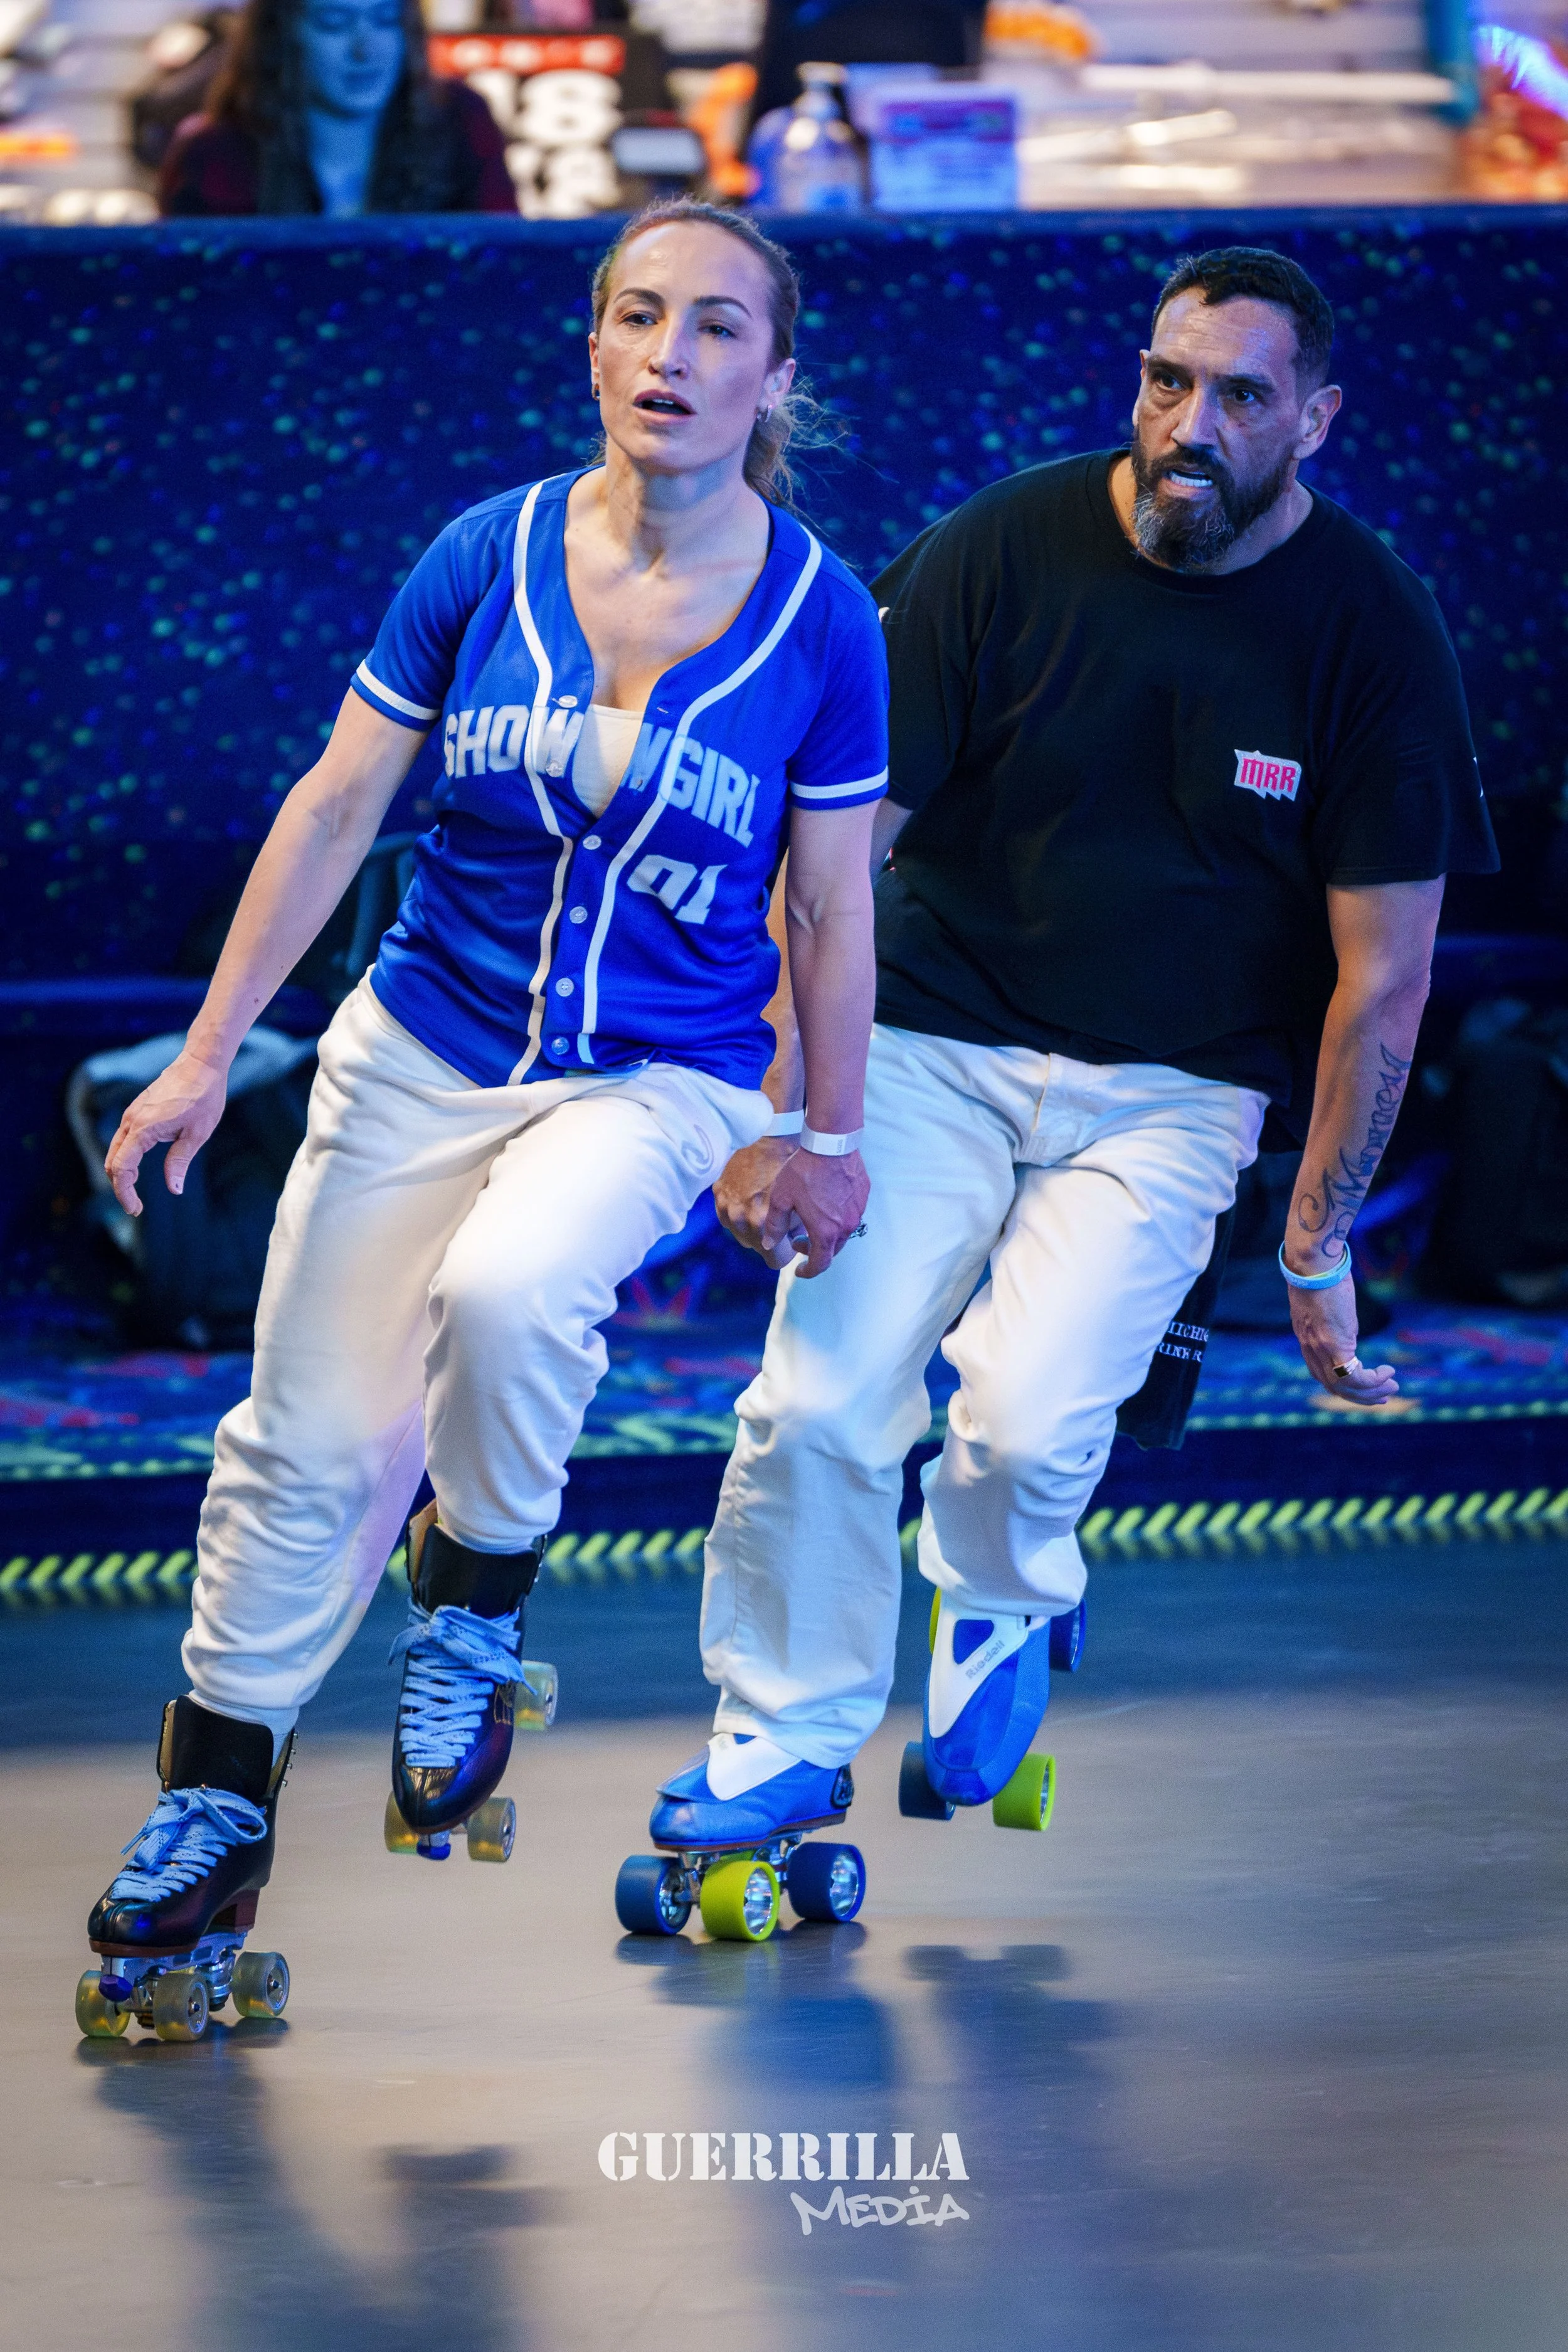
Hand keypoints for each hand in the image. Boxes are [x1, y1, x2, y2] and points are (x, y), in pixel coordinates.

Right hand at [104, 1043, 229, 1215]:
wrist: (200, 1063)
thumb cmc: (203, 1097)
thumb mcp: (197, 1134)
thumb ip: (180, 1161)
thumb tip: (174, 1189)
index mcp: (143, 1128)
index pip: (122, 1168)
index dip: (125, 1192)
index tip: (136, 1209)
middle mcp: (131, 1120)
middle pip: (113, 1162)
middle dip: (120, 1187)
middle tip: (135, 1207)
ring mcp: (132, 1114)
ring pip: (116, 1150)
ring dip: (121, 1173)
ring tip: (135, 1194)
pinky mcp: (137, 1111)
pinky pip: (123, 1139)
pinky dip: (125, 1158)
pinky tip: (137, 1169)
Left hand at [713, 1140, 867, 1277]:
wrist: (831, 1143)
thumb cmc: (803, 1171)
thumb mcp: (781, 1199)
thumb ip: (775, 1225)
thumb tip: (769, 1244)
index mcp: (825, 1232)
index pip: (820, 1263)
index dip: (809, 1271)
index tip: (799, 1270)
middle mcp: (846, 1226)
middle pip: (833, 1250)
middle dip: (815, 1251)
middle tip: (798, 1241)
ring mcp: (857, 1211)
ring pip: (843, 1232)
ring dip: (827, 1233)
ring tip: (811, 1220)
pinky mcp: (863, 1195)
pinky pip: (851, 1214)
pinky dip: (838, 1216)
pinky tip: (826, 1202)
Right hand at [714, 1137, 798, 1260]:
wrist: (771, 1138)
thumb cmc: (789, 1168)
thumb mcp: (798, 1204)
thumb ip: (793, 1231)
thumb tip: (794, 1245)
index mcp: (761, 1222)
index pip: (775, 1261)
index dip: (786, 1254)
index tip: (790, 1246)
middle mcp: (740, 1217)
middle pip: (756, 1247)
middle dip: (769, 1239)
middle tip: (779, 1226)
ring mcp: (726, 1205)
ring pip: (741, 1234)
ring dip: (752, 1229)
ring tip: (764, 1212)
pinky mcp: (718, 1193)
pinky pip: (727, 1217)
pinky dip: (738, 1214)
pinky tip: (748, 1203)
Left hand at [1287, 1266, 1398, 1405]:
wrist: (1312, 1263)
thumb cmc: (1320, 1274)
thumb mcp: (1326, 1304)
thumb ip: (1334, 1322)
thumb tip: (1346, 1330)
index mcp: (1306, 1338)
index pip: (1320, 1373)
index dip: (1341, 1384)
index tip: (1362, 1385)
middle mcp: (1310, 1347)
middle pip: (1332, 1385)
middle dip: (1359, 1395)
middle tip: (1384, 1395)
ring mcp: (1321, 1348)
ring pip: (1343, 1386)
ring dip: (1370, 1391)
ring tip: (1392, 1387)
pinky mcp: (1334, 1344)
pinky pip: (1354, 1376)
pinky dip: (1373, 1380)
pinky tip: (1388, 1372)